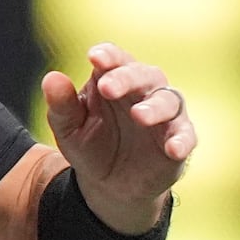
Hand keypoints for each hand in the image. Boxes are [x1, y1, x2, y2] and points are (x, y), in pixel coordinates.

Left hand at [41, 43, 196, 233]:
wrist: (108, 184)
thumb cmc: (88, 144)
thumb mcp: (68, 127)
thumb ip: (61, 104)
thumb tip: (52, 78)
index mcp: (111, 79)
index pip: (114, 58)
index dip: (108, 55)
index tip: (95, 58)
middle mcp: (142, 90)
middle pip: (142, 74)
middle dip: (126, 78)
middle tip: (108, 87)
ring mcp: (164, 114)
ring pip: (169, 99)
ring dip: (155, 106)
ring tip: (138, 116)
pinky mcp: (179, 139)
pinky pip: (187, 135)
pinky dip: (182, 139)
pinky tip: (172, 148)